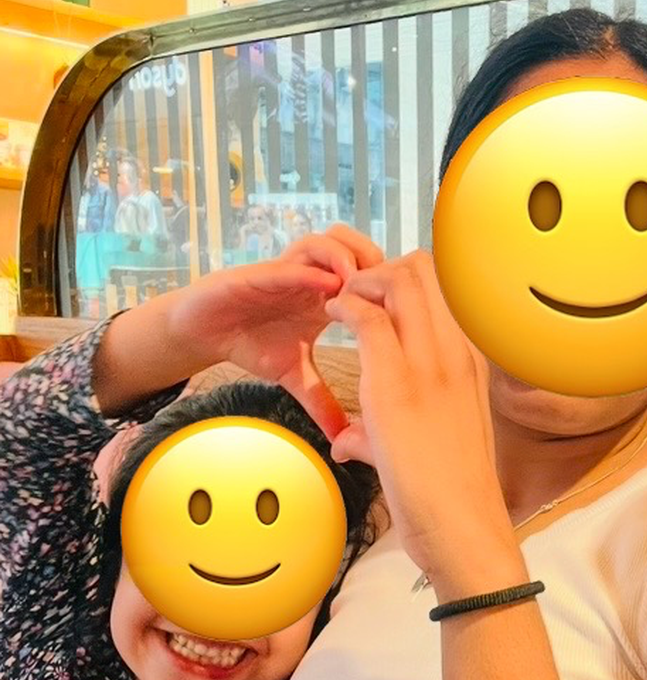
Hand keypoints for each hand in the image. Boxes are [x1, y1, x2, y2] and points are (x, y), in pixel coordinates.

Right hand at [167, 225, 384, 439]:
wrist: (204, 331)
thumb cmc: (253, 343)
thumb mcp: (294, 375)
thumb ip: (321, 400)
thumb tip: (342, 438)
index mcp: (332, 297)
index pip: (376, 277)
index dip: (395, 290)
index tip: (409, 318)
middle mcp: (316, 277)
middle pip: (363, 248)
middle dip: (380, 264)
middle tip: (390, 294)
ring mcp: (291, 270)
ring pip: (330, 241)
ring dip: (349, 258)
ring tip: (360, 287)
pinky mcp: (260, 272)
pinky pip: (291, 262)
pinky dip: (312, 270)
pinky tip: (328, 287)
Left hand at [324, 250, 521, 593]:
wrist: (464, 528)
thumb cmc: (452, 495)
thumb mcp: (432, 447)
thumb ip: (386, 433)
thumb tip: (350, 441)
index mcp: (470, 363)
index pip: (447, 290)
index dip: (408, 280)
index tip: (379, 300)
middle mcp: (456, 353)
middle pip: (426, 271)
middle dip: (383, 269)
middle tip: (356, 294)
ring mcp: (430, 364)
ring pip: (400, 281)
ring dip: (363, 282)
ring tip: (342, 302)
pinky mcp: (396, 382)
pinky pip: (367, 316)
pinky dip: (345, 305)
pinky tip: (332, 316)